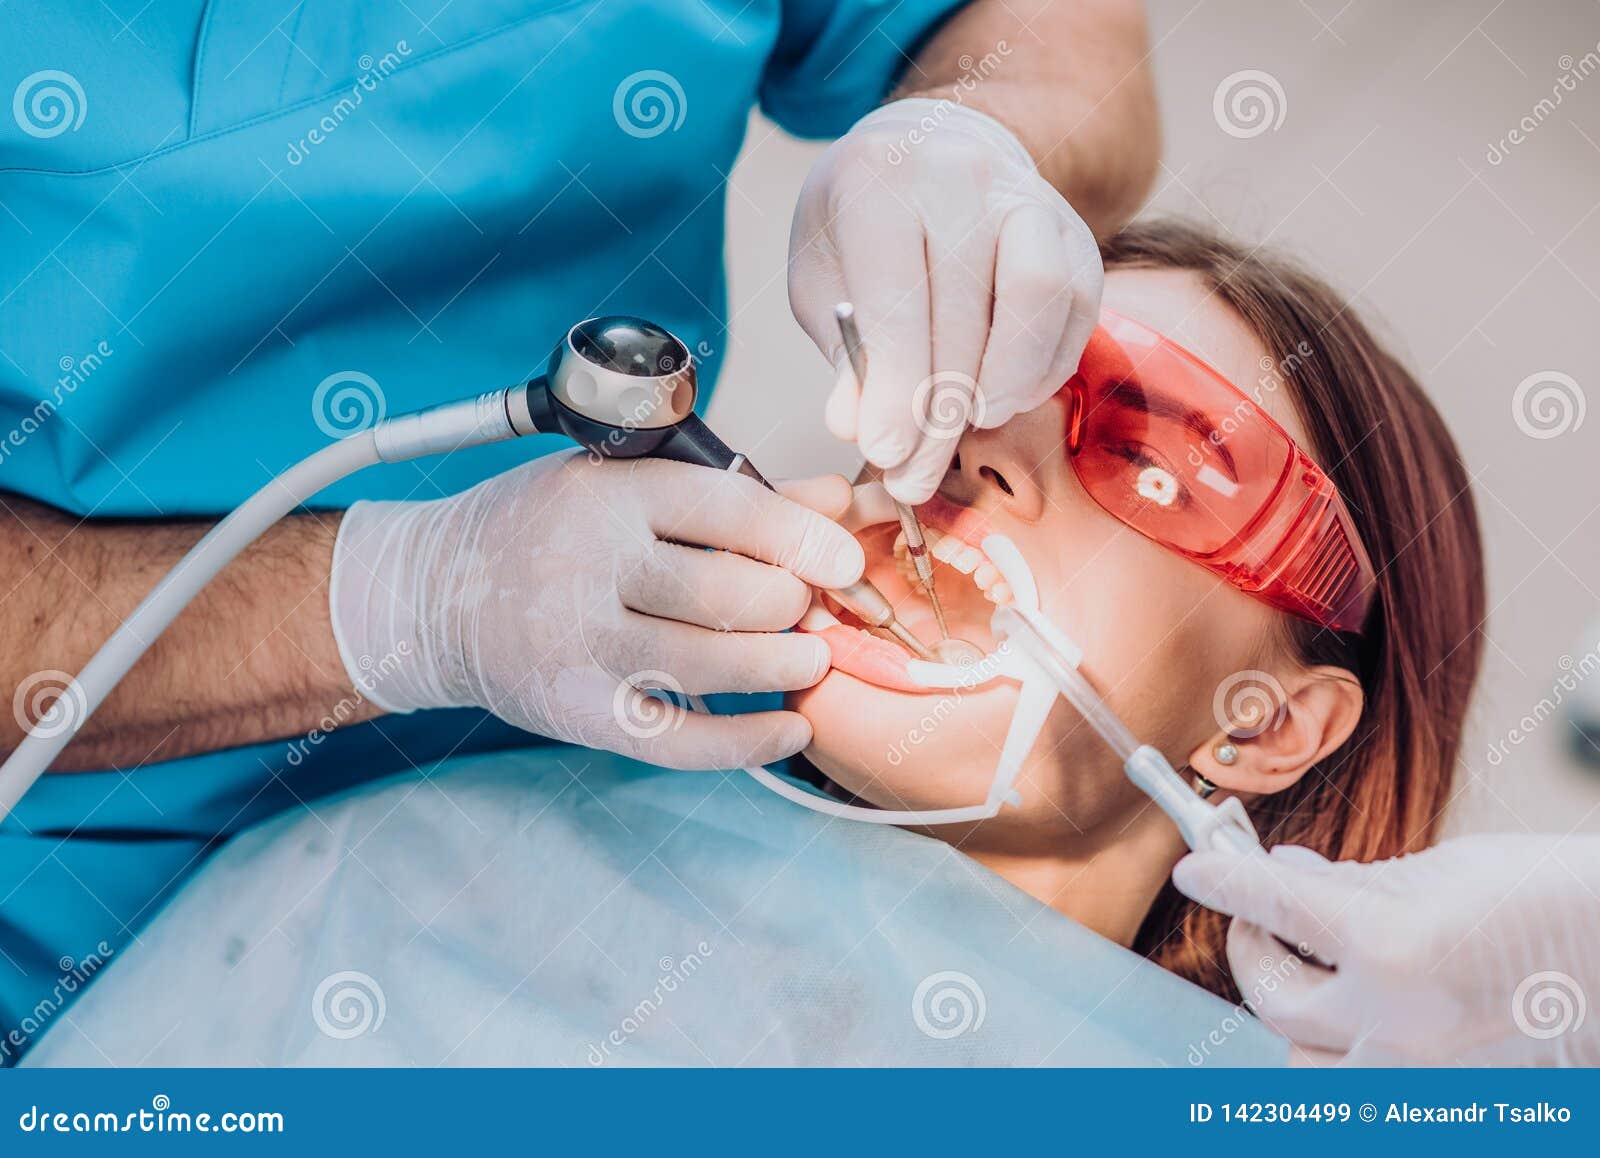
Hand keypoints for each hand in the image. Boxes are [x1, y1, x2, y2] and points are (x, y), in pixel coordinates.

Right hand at [329, 454, 863, 769]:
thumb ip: (733, 493)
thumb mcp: (624, 486)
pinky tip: (789, 730)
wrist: (432, 597)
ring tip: (811, 658)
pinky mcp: (575, 712)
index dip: (802, 538)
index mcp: (606, 497)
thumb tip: (835, 502)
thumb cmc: (541, 530)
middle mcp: (587, 569)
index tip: (845, 560)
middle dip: (793, 606)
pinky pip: (677, 740)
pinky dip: (744, 742)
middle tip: (816, 610)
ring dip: (782, 668)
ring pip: (711, 667)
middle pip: (727, 595)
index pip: (727, 511)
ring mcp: (577, 647)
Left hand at [788, 98, 1102, 502]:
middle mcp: (960, 175)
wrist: (929, 151)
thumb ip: (843, 352)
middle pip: (964, 313)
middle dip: (940, 413)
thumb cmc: (861, 227)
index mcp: (880, 181)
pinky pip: (1075, 306)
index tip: (885, 454)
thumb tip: (854, 425)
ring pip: (1037, 296)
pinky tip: (1005, 395)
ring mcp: (1026, 195)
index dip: (894, 389)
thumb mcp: (821, 280)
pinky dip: (1044, 366)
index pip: (897, 300)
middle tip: (917, 475)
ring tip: (970, 421)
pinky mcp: (1073, 228)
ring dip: (1005, 379)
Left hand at [1173, 835, 1599, 1064]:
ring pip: (1306, 1064)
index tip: (1197, 869)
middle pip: (1274, 1000)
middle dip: (1253, 950)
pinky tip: (1357, 1006)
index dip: (1225, 882)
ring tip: (1303, 970)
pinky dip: (1343, 1050)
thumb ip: (1351, 880)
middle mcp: (1397, 1022)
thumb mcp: (1442, 870)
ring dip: (1290, 1016)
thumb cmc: (1553, 899)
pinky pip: (1364, 1084)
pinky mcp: (1451, 1099)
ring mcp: (1424, 1074)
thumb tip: (1285, 871)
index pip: (1275, 907)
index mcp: (1392, 947)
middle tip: (1257, 918)